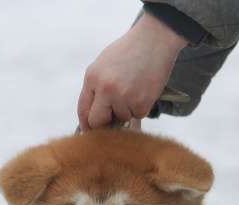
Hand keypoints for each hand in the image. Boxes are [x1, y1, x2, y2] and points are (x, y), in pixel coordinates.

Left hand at [77, 12, 185, 130]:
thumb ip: (95, 89)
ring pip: (121, 118)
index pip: (83, 110)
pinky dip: (141, 106)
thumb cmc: (129, 51)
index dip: (86, 124)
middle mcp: (105, 89)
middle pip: (98, 122)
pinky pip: (138, 115)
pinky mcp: (141, 102)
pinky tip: (144, 89)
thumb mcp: (103, 65)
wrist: (154, 39)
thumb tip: (92, 117)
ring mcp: (123, 96)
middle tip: (114, 115)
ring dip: (128, 109)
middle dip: (106, 122)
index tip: (89, 132)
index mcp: (92, 78)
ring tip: (134, 87)